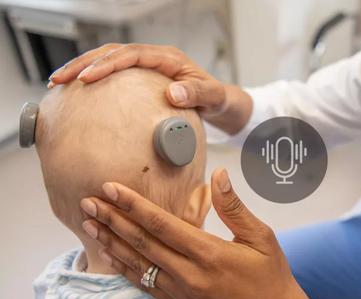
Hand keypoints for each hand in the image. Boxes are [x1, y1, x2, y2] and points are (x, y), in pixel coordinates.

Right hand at [49, 43, 228, 118]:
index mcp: (168, 58)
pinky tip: (76, 91)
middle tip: (60, 79)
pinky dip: (93, 76)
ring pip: (108, 58)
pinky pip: (113, 71)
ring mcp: (146, 65)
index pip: (132, 55)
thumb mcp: (212, 97)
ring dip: (82, 67)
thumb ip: (197, 94)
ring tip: (58, 82)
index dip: (108, 64)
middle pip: (112, 52)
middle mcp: (154, 56)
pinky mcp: (141, 75)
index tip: (88, 77)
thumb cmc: (215, 98)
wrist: (219, 101)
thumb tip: (173, 93)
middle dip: (84, 63)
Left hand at [80, 168, 322, 298]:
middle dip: (112, 220)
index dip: (133, 205)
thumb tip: (219, 175)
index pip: (161, 224)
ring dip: (111, 242)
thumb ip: (234, 207)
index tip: (111, 188)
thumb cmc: (270, 276)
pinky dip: (124, 268)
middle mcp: (189, 274)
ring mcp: (181, 291)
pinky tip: (110, 255)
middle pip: (141, 242)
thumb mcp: (261, 237)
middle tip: (88, 202)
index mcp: (208, 253)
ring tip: (89, 225)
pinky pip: (144, 284)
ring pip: (137, 264)